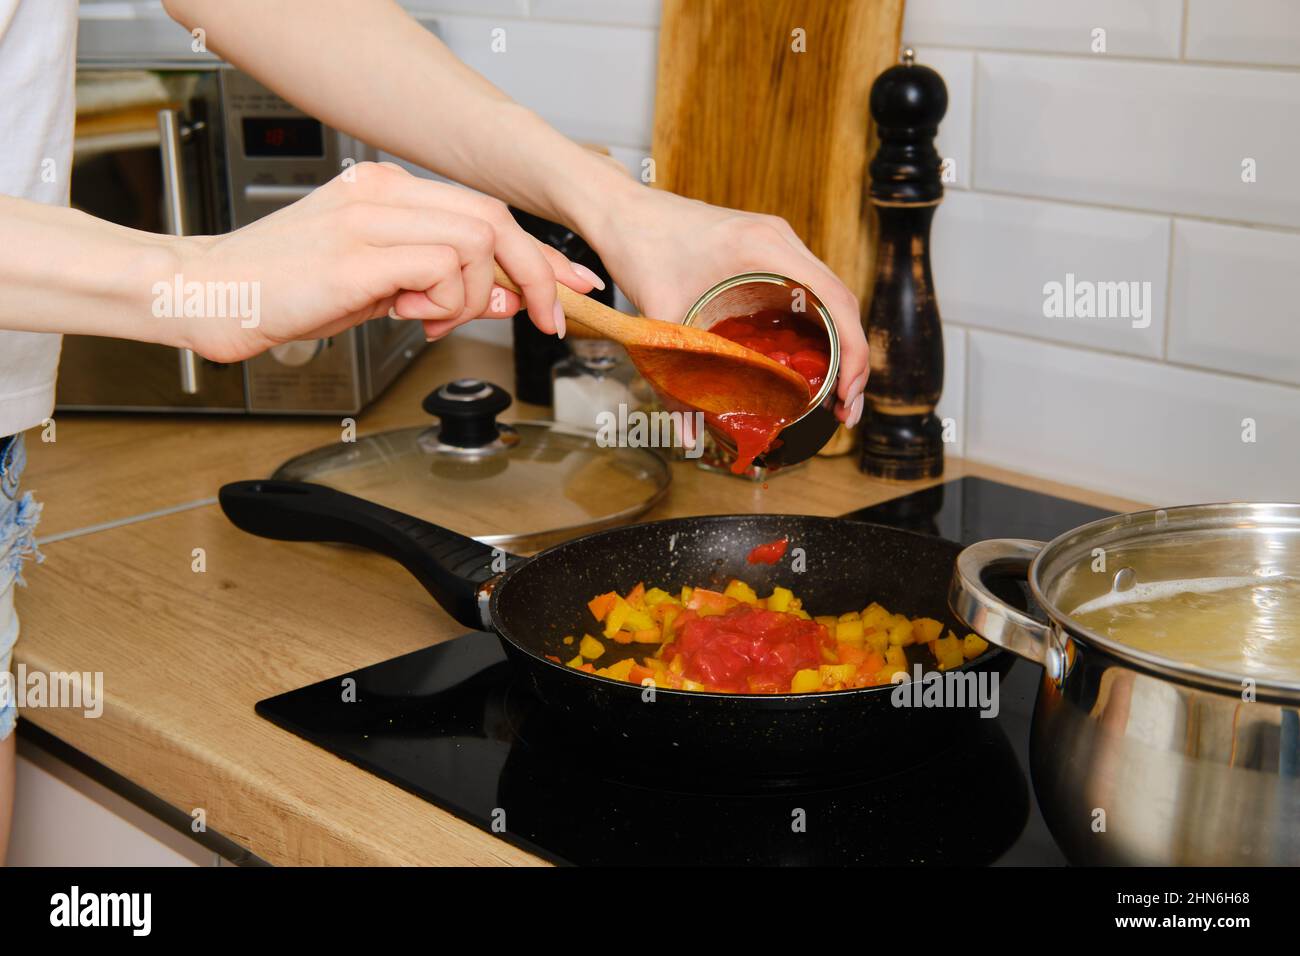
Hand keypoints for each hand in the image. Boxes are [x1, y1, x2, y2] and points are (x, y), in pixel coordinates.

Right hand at [172, 162, 598, 362]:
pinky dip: (443, 301)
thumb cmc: (286, 292)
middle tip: (540, 317)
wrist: (209, 294)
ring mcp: (369, 217)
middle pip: (494, 218)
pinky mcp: (358, 254)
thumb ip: (444, 287)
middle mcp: (381, 191)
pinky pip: (442, 268)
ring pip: (476, 243)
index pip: (484, 210)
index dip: (538, 251)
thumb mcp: (381, 289)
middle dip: (533, 273)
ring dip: (472, 296)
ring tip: (429, 319)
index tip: (571, 283)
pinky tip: (408, 317)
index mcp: (385, 189)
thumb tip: (508, 297)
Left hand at [591, 186, 867, 425]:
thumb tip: (689, 434)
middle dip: (852, 358)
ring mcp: (776, 243)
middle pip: (840, 301)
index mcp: (765, 247)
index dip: (854, 352)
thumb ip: (673, 380)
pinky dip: (816, 326)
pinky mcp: (765, 250)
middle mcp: (781, 240)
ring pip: (827, 296)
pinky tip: (808, 360)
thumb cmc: (639, 247)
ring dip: (838, 342)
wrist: (621, 210)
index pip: (836, 300)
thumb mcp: (659, 317)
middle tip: (844, 409)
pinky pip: (806, 290)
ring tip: (833, 393)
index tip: (848, 395)